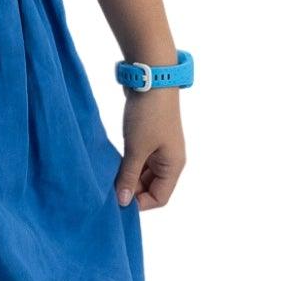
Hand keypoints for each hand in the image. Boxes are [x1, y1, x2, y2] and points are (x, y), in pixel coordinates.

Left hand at [114, 89, 185, 209]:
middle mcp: (169, 160)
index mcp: (173, 166)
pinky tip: (112, 162)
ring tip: (108, 173)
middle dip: (130, 189)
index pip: (159, 199)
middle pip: (150, 188)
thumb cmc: (148, 115)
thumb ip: (128, 177)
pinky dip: (126, 163)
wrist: (151, 77)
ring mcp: (159, 149)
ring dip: (127, 176)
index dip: (139, 203)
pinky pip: (138, 160)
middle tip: (107, 186)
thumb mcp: (136, 149)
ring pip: (142, 174)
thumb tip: (122, 202)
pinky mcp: (149, 138)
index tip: (116, 199)